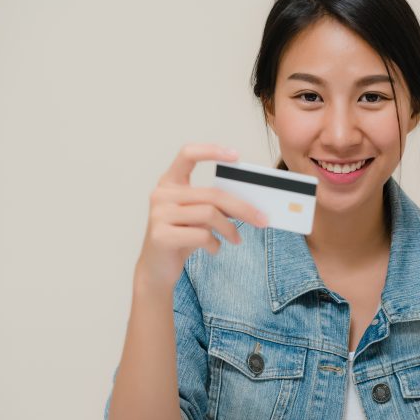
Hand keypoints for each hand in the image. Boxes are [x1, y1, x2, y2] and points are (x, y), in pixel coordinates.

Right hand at [136, 143, 267, 289]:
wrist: (156, 269)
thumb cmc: (181, 237)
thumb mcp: (197, 216)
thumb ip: (215, 204)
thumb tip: (251, 203)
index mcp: (169, 183)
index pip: (187, 154)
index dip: (211, 151)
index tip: (235, 156)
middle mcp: (161, 195)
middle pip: (212, 194)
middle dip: (242, 208)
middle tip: (262, 219)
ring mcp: (159, 215)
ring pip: (210, 214)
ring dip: (230, 229)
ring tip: (236, 239)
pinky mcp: (161, 236)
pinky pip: (202, 235)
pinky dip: (215, 244)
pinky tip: (214, 249)